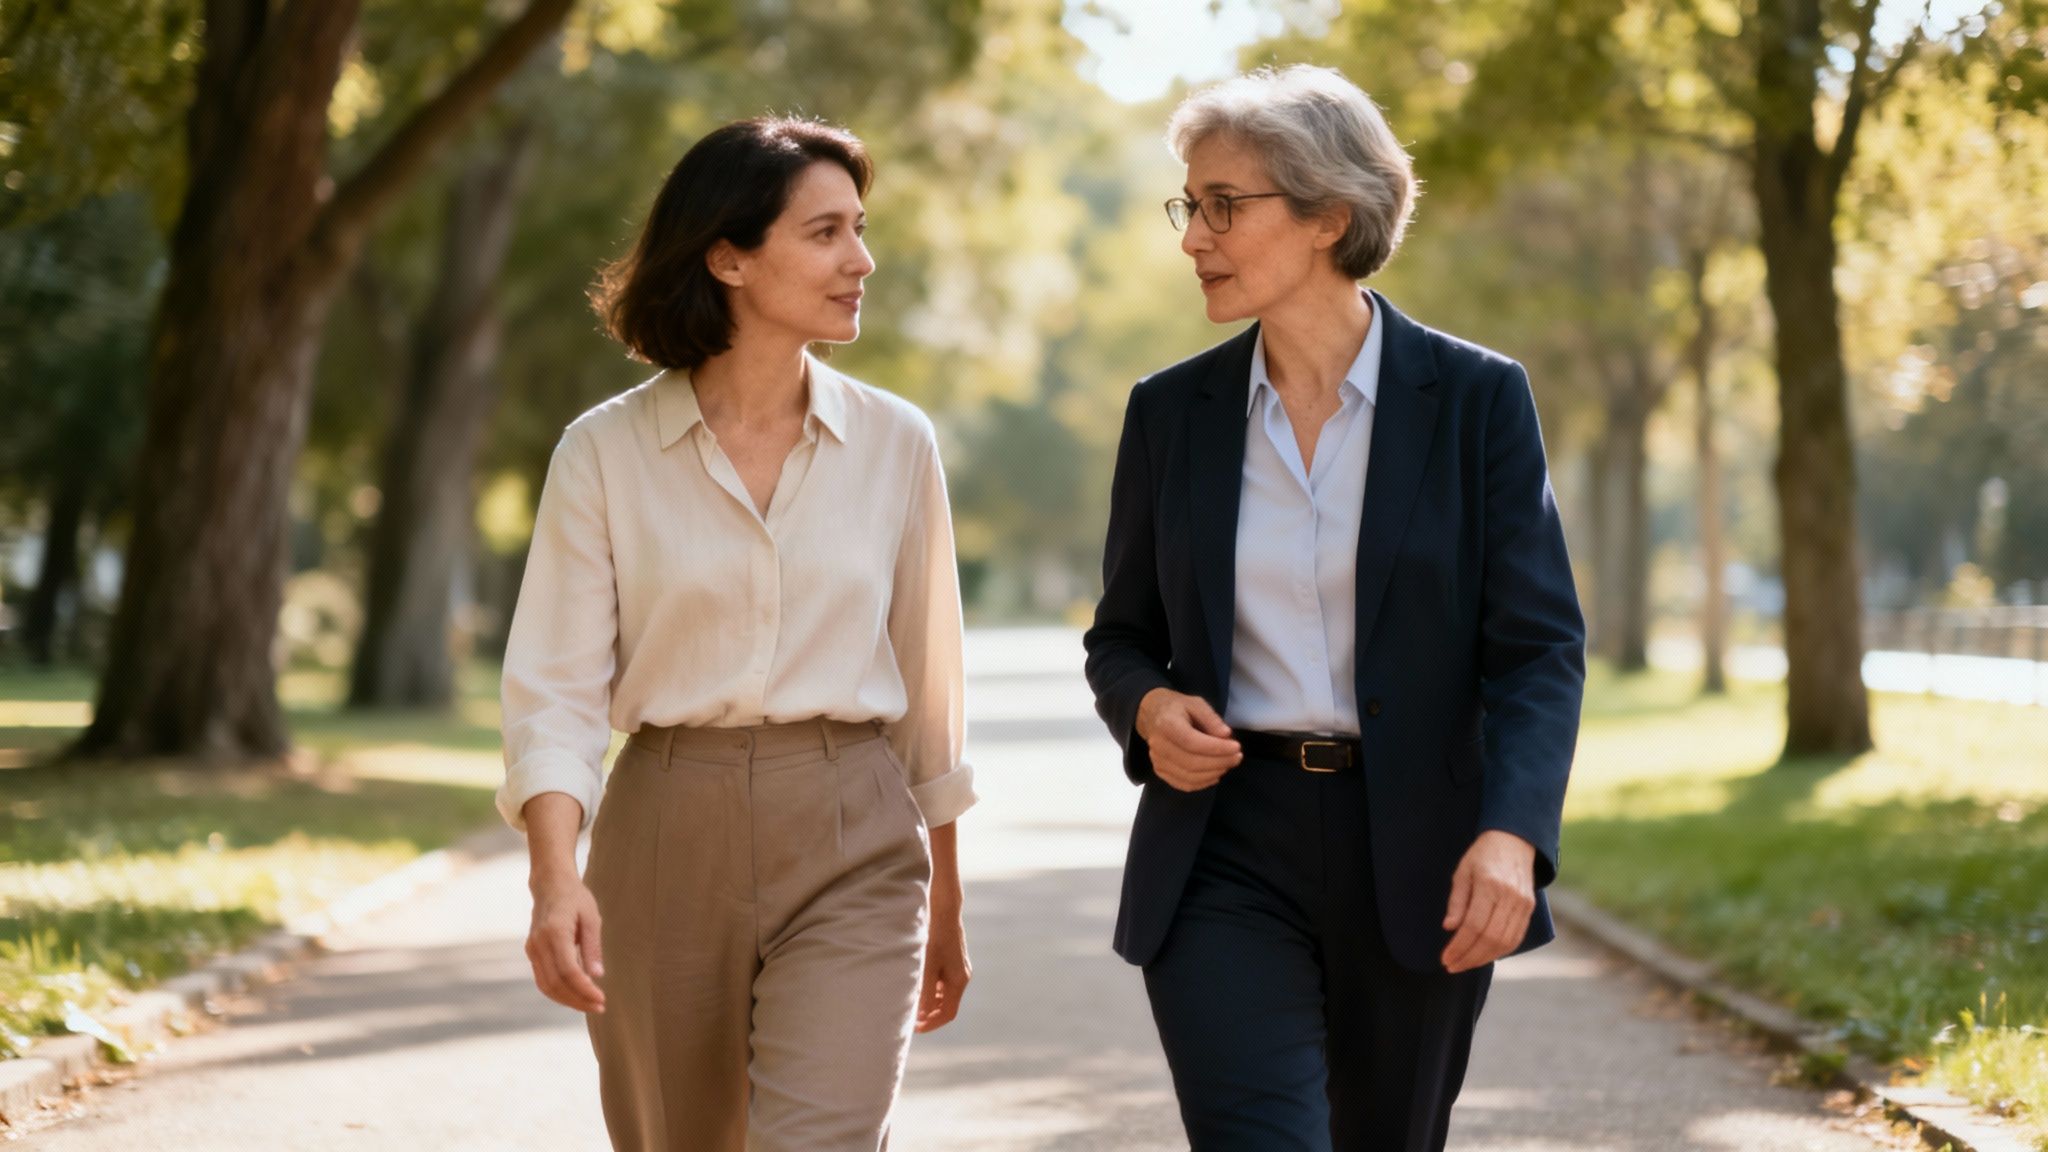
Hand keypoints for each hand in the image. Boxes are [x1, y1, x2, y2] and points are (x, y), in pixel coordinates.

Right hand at [526, 872, 605, 1012]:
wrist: (550, 885)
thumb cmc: (575, 899)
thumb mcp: (591, 918)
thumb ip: (592, 947)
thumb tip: (597, 976)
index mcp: (555, 932)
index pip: (568, 971)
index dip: (584, 989)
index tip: (601, 999)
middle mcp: (539, 943)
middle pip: (556, 983)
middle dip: (578, 1000)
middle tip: (600, 1007)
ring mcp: (532, 949)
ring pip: (546, 985)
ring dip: (568, 1000)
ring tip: (590, 1005)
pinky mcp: (531, 952)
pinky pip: (542, 979)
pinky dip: (558, 992)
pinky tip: (575, 995)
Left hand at [917, 912, 970, 1032]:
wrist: (944, 910)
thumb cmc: (935, 937)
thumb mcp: (927, 966)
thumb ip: (926, 991)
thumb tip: (922, 1015)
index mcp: (959, 981)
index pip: (948, 1013)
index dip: (932, 1024)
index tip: (915, 1028)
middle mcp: (961, 976)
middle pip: (947, 1005)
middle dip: (930, 1015)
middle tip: (910, 1019)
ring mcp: (957, 968)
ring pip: (944, 994)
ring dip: (929, 1002)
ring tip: (910, 1003)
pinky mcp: (951, 959)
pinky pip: (942, 982)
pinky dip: (931, 989)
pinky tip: (916, 985)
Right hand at [1136, 688, 1242, 791]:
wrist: (1153, 715)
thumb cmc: (1177, 708)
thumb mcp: (1196, 703)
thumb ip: (1211, 718)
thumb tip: (1226, 736)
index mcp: (1167, 724)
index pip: (1192, 742)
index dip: (1216, 748)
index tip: (1236, 747)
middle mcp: (1159, 745)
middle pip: (1191, 763)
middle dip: (1219, 763)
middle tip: (1237, 757)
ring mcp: (1157, 761)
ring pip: (1189, 777)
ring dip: (1214, 773)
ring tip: (1229, 764)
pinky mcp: (1160, 771)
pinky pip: (1184, 784)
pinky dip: (1203, 783)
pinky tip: (1215, 774)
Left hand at [1440, 830, 1536, 973]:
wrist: (1513, 841)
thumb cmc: (1482, 856)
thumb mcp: (1462, 873)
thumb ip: (1457, 901)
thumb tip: (1449, 928)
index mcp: (1490, 885)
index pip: (1474, 925)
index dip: (1459, 946)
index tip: (1445, 958)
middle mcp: (1510, 896)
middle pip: (1490, 938)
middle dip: (1469, 957)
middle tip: (1452, 966)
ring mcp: (1523, 904)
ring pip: (1504, 942)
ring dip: (1483, 958)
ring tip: (1465, 963)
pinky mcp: (1529, 909)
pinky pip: (1516, 938)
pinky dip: (1499, 951)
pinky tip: (1483, 956)